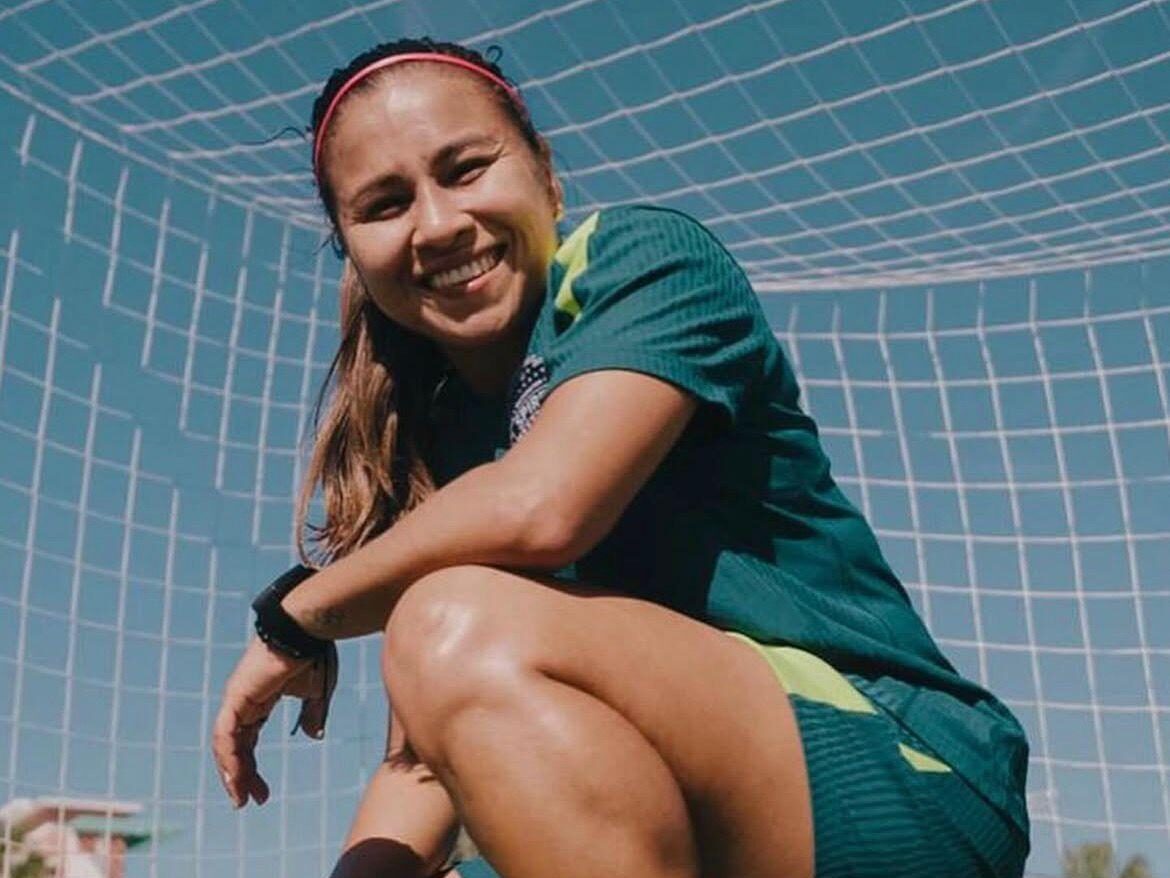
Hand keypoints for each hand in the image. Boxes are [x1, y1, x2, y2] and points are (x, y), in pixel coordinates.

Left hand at [212, 637, 337, 806]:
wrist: (309, 629)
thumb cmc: (315, 653)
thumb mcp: (317, 692)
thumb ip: (313, 714)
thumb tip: (313, 735)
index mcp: (259, 699)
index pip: (248, 739)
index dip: (252, 767)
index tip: (263, 794)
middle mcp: (243, 701)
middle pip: (235, 747)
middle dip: (242, 776)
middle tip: (248, 802)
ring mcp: (237, 698)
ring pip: (226, 745)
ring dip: (232, 773)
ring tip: (240, 798)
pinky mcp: (237, 696)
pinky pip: (226, 733)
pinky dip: (229, 757)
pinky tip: (235, 777)